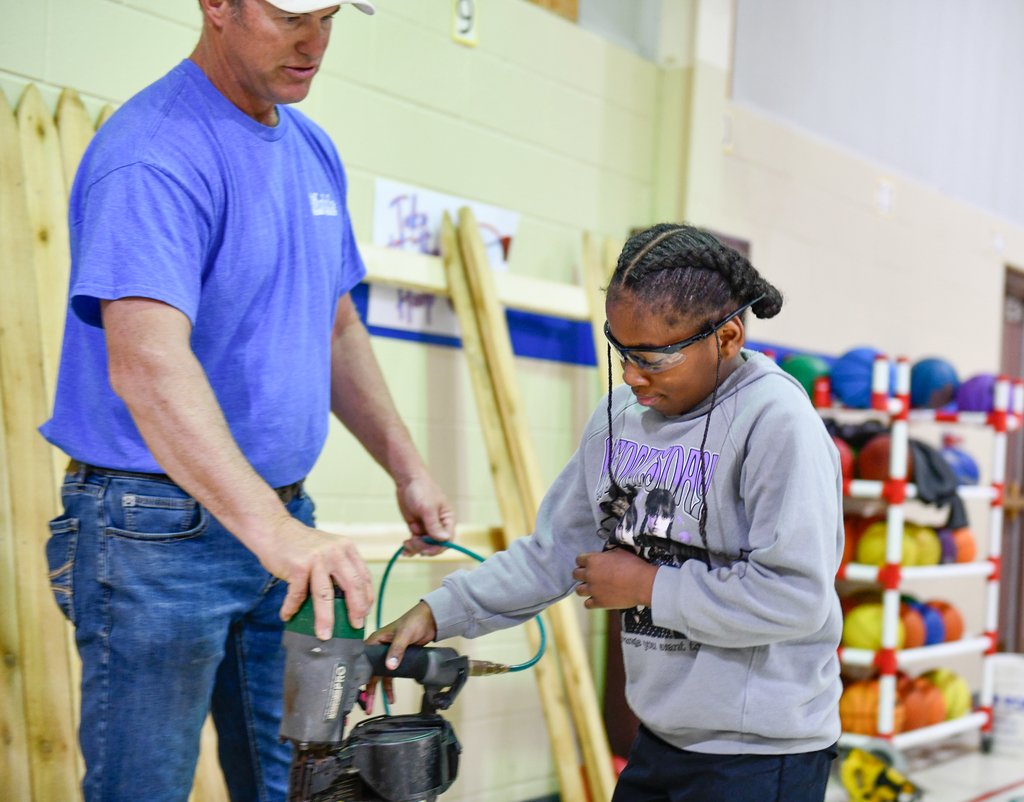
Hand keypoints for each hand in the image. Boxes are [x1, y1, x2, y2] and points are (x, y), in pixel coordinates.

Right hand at [261, 517, 373, 639]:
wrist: (274, 529)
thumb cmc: (300, 544)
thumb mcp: (328, 548)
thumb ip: (339, 566)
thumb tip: (347, 600)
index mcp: (346, 547)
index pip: (363, 576)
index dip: (367, 597)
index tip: (365, 613)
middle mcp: (334, 551)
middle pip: (351, 586)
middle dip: (355, 610)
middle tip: (355, 626)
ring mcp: (316, 558)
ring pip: (325, 595)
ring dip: (325, 618)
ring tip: (324, 634)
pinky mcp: (298, 566)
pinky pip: (297, 594)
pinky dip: (292, 608)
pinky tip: (288, 616)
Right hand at [364, 601, 436, 710]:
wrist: (431, 619)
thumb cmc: (415, 620)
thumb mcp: (404, 635)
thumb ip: (397, 650)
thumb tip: (390, 666)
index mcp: (375, 640)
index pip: (364, 661)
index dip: (360, 676)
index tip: (359, 691)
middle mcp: (379, 648)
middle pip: (370, 672)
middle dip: (368, 689)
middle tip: (367, 705)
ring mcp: (388, 654)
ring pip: (380, 676)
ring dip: (379, 690)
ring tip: (374, 706)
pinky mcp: (398, 658)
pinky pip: (390, 675)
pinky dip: (389, 686)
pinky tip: (390, 696)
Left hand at [396, 472, 454, 555]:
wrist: (407, 481)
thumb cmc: (422, 490)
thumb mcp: (428, 508)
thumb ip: (434, 525)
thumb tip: (445, 540)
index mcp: (448, 520)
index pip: (447, 540)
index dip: (437, 548)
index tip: (424, 550)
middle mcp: (439, 526)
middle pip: (435, 546)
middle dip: (423, 547)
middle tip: (411, 542)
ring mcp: (427, 528)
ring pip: (424, 546)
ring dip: (415, 548)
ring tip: (405, 545)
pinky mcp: (417, 528)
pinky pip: (416, 542)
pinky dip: (410, 547)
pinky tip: (404, 550)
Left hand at [573, 548, 657, 609]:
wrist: (643, 584)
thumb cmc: (633, 565)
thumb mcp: (620, 552)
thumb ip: (608, 553)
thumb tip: (605, 554)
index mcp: (593, 560)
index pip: (579, 559)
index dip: (585, 561)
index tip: (590, 564)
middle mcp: (589, 574)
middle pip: (575, 574)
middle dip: (582, 574)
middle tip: (591, 576)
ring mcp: (593, 589)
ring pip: (578, 590)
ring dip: (584, 588)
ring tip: (592, 588)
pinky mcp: (599, 602)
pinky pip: (587, 604)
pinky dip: (591, 602)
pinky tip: (597, 599)